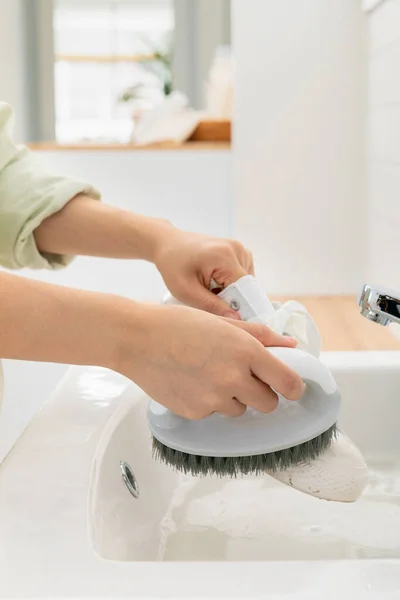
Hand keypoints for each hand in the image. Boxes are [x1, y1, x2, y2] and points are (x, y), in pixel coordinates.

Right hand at [115, 304, 302, 418]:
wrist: (137, 339)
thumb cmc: (178, 324)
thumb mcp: (222, 322)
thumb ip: (259, 335)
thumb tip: (289, 344)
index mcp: (245, 351)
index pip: (287, 382)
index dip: (294, 387)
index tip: (290, 388)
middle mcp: (233, 377)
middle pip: (268, 404)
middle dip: (262, 394)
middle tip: (245, 379)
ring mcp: (213, 398)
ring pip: (239, 410)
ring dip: (233, 398)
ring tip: (208, 375)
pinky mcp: (194, 412)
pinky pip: (212, 413)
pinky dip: (207, 402)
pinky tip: (191, 381)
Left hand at [154, 230, 253, 318]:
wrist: (168, 243)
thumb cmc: (172, 265)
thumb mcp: (186, 290)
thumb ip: (211, 305)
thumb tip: (236, 318)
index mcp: (224, 256)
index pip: (245, 288)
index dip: (239, 306)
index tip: (228, 318)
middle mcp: (236, 248)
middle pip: (246, 286)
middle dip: (232, 298)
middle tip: (209, 299)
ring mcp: (239, 248)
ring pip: (246, 282)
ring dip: (231, 291)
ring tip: (209, 288)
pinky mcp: (238, 250)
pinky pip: (242, 275)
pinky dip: (230, 283)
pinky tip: (214, 281)